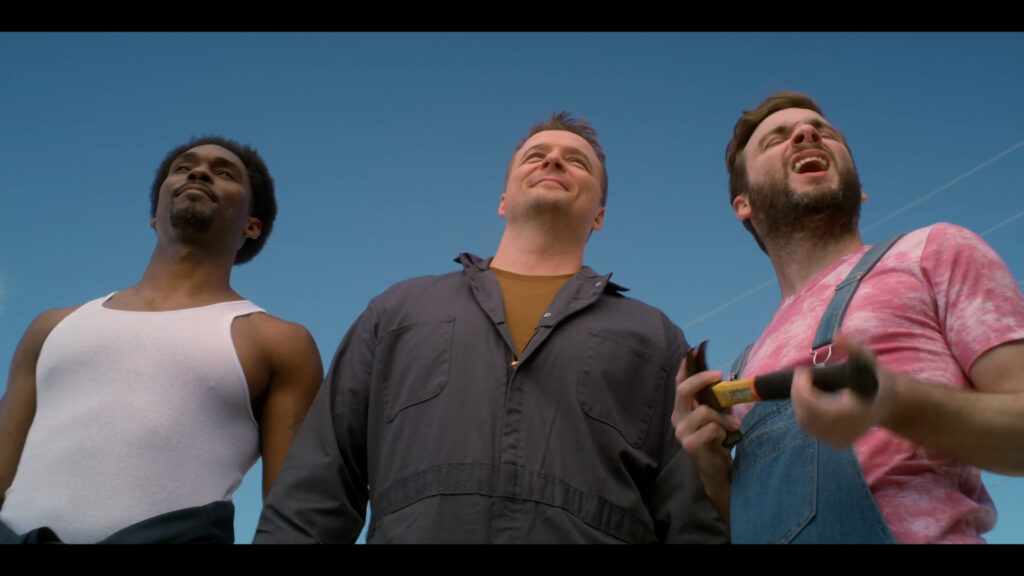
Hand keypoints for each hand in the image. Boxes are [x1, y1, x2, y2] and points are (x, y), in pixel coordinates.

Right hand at [671, 351, 739, 517]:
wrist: (717, 469)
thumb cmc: (718, 438)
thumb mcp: (718, 414)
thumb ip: (717, 399)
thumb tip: (727, 379)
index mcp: (683, 407)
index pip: (679, 382)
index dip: (685, 366)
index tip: (694, 350)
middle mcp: (677, 417)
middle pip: (684, 390)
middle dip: (702, 380)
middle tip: (719, 375)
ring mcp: (681, 431)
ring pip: (704, 412)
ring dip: (724, 418)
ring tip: (733, 427)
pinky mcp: (689, 444)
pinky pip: (710, 428)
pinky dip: (722, 431)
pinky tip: (724, 440)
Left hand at [791, 336, 893, 446]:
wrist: (889, 404)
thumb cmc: (877, 380)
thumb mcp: (869, 361)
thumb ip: (854, 348)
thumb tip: (836, 335)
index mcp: (857, 413)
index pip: (818, 408)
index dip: (803, 390)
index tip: (803, 370)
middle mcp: (848, 430)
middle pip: (807, 416)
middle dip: (798, 393)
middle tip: (801, 375)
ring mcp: (841, 440)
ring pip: (805, 422)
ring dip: (799, 401)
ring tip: (805, 383)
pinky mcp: (835, 442)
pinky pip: (809, 427)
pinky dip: (804, 410)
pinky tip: (809, 396)